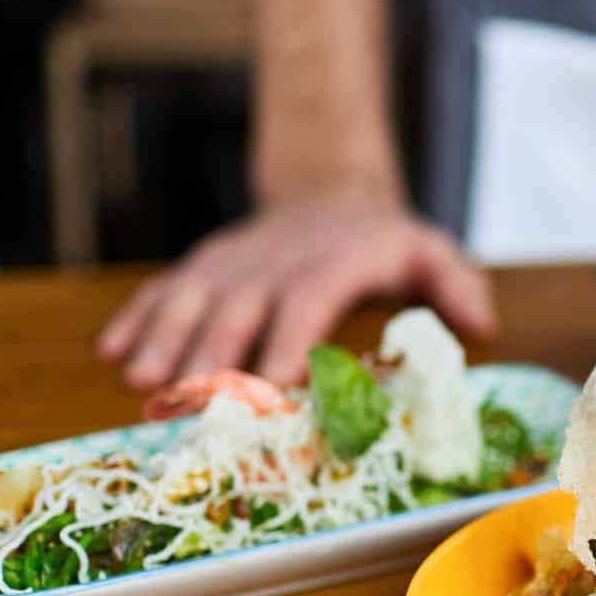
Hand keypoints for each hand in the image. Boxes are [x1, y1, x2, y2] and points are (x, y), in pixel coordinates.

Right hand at [98, 198, 497, 388]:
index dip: (291, 338)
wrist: (332, 193)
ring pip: (191, 299)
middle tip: (191, 402)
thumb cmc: (385, 242)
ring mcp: (232, 262)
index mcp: (334, 262)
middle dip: (213, 355)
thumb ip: (457, 284)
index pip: (309, 300)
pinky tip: (113, 354)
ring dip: (163, 342)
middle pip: (239, 309)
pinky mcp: (202, 266)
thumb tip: (482, 323)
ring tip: (142, 385)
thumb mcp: (431, 251)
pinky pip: (164, 290)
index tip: (274, 379)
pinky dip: (136, 320)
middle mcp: (275, 261)